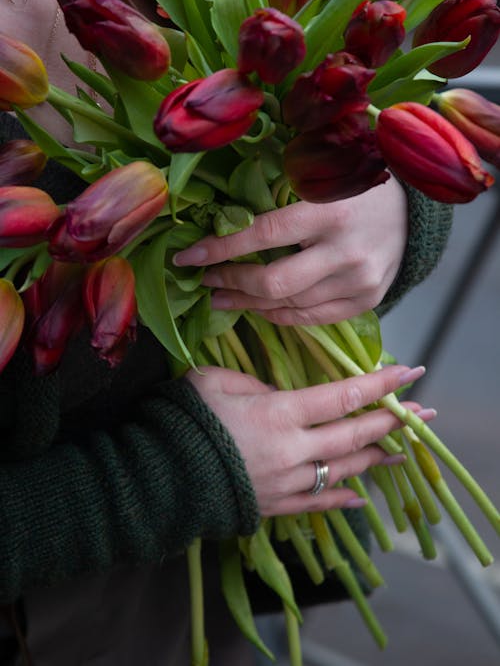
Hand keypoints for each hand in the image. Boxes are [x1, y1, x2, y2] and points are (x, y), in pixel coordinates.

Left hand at [174, 177, 407, 324]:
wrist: (411, 210)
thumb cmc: (354, 186)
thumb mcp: (319, 175)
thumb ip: (276, 193)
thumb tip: (219, 218)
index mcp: (332, 211)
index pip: (265, 235)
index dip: (221, 249)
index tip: (187, 257)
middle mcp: (347, 252)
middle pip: (274, 283)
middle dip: (230, 284)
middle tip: (203, 281)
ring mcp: (360, 282)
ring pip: (289, 305)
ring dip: (247, 303)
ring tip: (221, 297)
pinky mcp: (367, 301)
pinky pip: (311, 318)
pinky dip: (279, 315)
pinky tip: (256, 308)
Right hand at [185, 363, 432, 516]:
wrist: (158, 478)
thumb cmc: (184, 420)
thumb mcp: (216, 381)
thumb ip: (256, 383)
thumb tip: (278, 395)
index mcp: (279, 413)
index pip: (343, 396)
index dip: (380, 383)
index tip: (409, 373)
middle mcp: (293, 450)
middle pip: (354, 435)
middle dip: (392, 421)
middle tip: (422, 413)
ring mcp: (287, 483)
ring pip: (344, 471)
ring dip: (376, 458)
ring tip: (402, 450)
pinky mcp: (275, 505)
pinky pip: (318, 504)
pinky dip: (343, 499)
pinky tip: (361, 496)